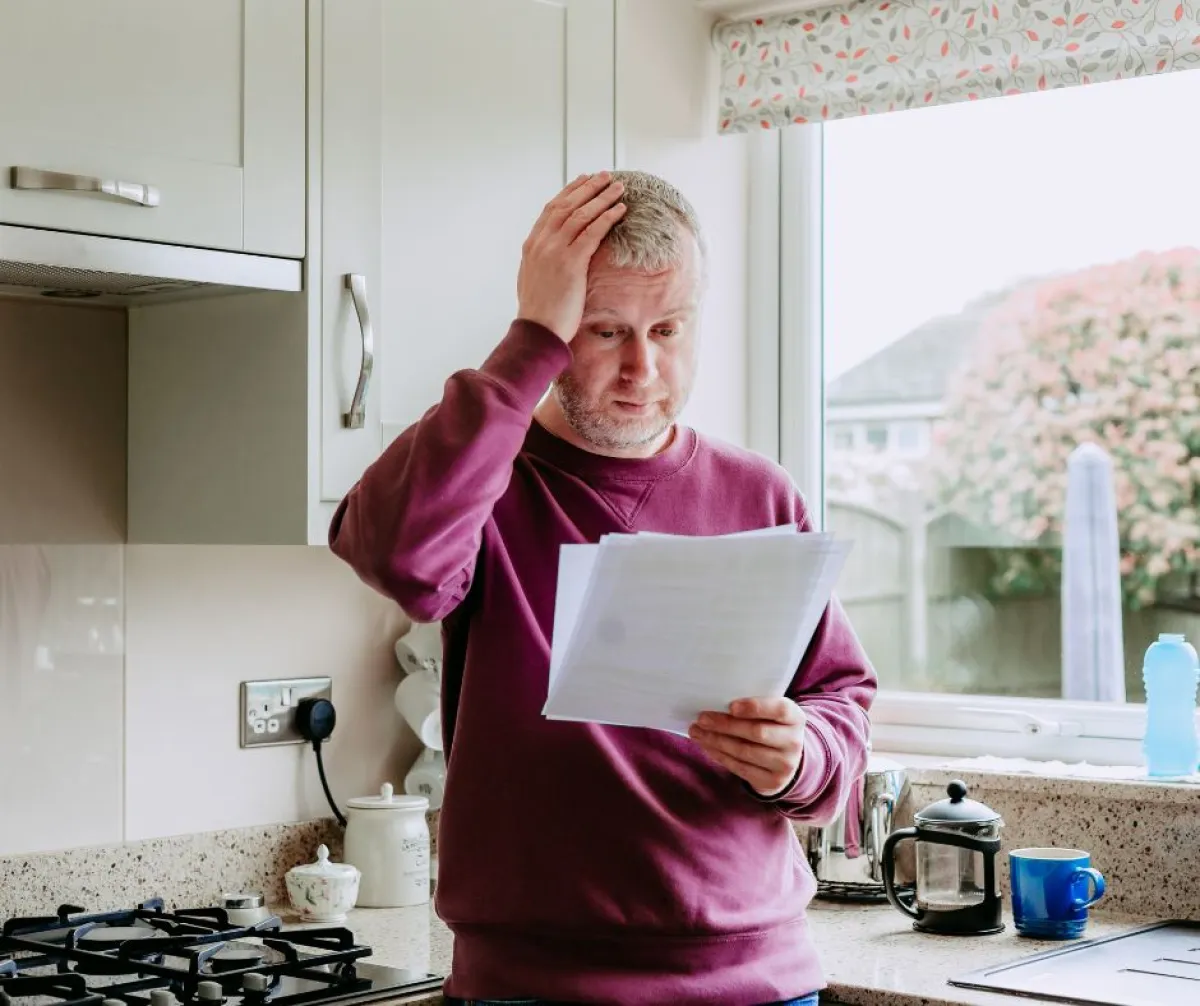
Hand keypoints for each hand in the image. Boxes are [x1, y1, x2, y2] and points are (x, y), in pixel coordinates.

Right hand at [516, 171, 626, 342]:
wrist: (537, 331)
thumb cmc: (539, 314)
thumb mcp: (534, 281)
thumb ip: (542, 263)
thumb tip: (552, 259)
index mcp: (532, 245)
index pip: (551, 209)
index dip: (569, 192)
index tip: (583, 181)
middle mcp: (542, 243)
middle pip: (567, 205)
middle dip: (588, 188)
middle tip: (605, 176)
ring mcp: (555, 251)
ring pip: (581, 214)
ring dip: (601, 197)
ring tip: (617, 187)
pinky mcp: (571, 262)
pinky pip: (592, 232)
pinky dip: (607, 217)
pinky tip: (619, 210)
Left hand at [688, 697, 806, 796]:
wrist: (786, 759)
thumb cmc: (771, 726)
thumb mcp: (771, 713)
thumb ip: (754, 706)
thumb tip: (716, 702)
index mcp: (795, 717)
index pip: (779, 710)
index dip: (755, 707)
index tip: (731, 706)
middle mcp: (794, 741)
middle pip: (757, 732)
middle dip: (725, 725)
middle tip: (701, 718)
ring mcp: (785, 764)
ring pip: (744, 751)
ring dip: (716, 741)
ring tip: (697, 732)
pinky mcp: (771, 781)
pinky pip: (740, 767)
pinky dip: (720, 756)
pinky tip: (707, 746)